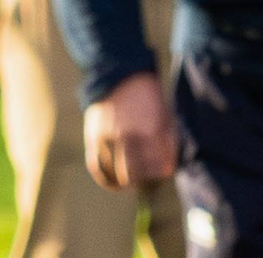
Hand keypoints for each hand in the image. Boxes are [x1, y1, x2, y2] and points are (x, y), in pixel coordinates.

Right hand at [83, 72, 175, 188]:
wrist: (119, 70)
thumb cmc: (147, 94)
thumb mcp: (165, 113)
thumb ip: (168, 141)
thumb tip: (168, 167)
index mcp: (153, 131)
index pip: (162, 167)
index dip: (164, 170)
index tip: (164, 169)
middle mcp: (130, 137)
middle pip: (138, 176)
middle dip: (145, 179)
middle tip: (146, 178)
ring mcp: (110, 138)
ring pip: (118, 176)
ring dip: (127, 183)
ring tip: (130, 182)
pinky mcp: (94, 137)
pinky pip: (98, 168)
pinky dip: (106, 180)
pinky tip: (113, 183)